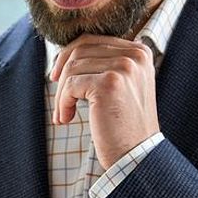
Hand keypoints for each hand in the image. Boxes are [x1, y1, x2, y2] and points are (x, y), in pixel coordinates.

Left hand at [51, 35, 159, 168]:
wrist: (137, 156)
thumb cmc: (123, 125)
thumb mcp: (121, 86)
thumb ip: (104, 64)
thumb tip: (66, 53)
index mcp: (140, 52)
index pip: (91, 40)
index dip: (68, 57)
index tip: (57, 78)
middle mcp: (135, 55)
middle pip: (79, 50)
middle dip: (62, 74)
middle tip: (59, 99)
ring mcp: (123, 68)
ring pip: (72, 68)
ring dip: (62, 94)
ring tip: (64, 115)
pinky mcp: (109, 84)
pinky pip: (70, 85)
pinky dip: (62, 103)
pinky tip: (66, 119)